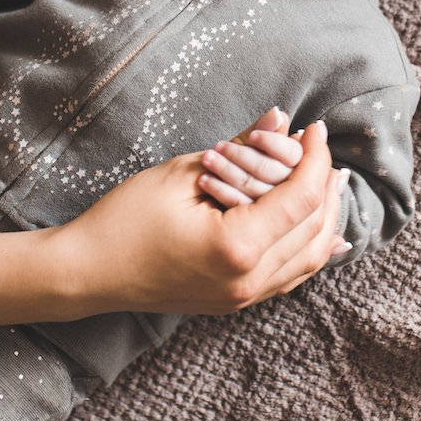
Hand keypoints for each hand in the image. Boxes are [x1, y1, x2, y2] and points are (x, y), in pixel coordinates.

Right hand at [55, 114, 351, 314]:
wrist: (88, 272)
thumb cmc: (126, 219)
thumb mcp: (184, 172)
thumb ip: (241, 148)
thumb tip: (281, 119)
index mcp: (236, 247)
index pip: (300, 198)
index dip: (315, 158)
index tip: (315, 128)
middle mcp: (248, 280)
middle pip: (314, 228)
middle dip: (326, 183)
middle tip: (323, 148)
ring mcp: (243, 298)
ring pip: (309, 258)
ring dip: (326, 216)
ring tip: (332, 180)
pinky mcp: (235, 301)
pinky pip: (290, 276)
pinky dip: (311, 248)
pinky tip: (326, 232)